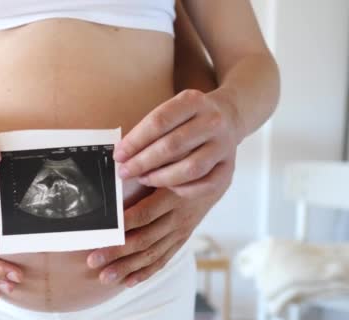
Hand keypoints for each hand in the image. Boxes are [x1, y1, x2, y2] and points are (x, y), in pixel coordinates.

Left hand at [86, 168, 231, 286]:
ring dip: (127, 267)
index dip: (122, 226)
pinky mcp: (181, 240)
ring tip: (105, 277)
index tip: (100, 234)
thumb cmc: (182, 164)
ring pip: (152, 254)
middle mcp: (178, 217)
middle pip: (144, 239)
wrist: (215, 176)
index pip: (144, 214)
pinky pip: (163, 260)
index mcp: (172, 195)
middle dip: (117, 252)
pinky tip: (128, 282)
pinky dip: (146, 272)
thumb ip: (146, 167)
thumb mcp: (168, 162)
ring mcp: (181, 232)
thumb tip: (115, 164)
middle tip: (93, 260)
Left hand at [114, 89, 242, 198]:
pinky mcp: (230, 167)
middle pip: (173, 146)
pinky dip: (183, 190)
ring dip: (161, 178)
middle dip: (143, 162)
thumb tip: (122, 154)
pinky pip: (205, 185)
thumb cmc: (189, 117)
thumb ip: (150, 128)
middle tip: (124, 172)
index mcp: (194, 101)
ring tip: (142, 179)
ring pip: (190, 168)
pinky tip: (167, 188)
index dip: (136, 140)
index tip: (118, 155)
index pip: (160, 121)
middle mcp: (212, 121)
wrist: (230, 115)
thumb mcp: (173, 110)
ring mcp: (224, 145)